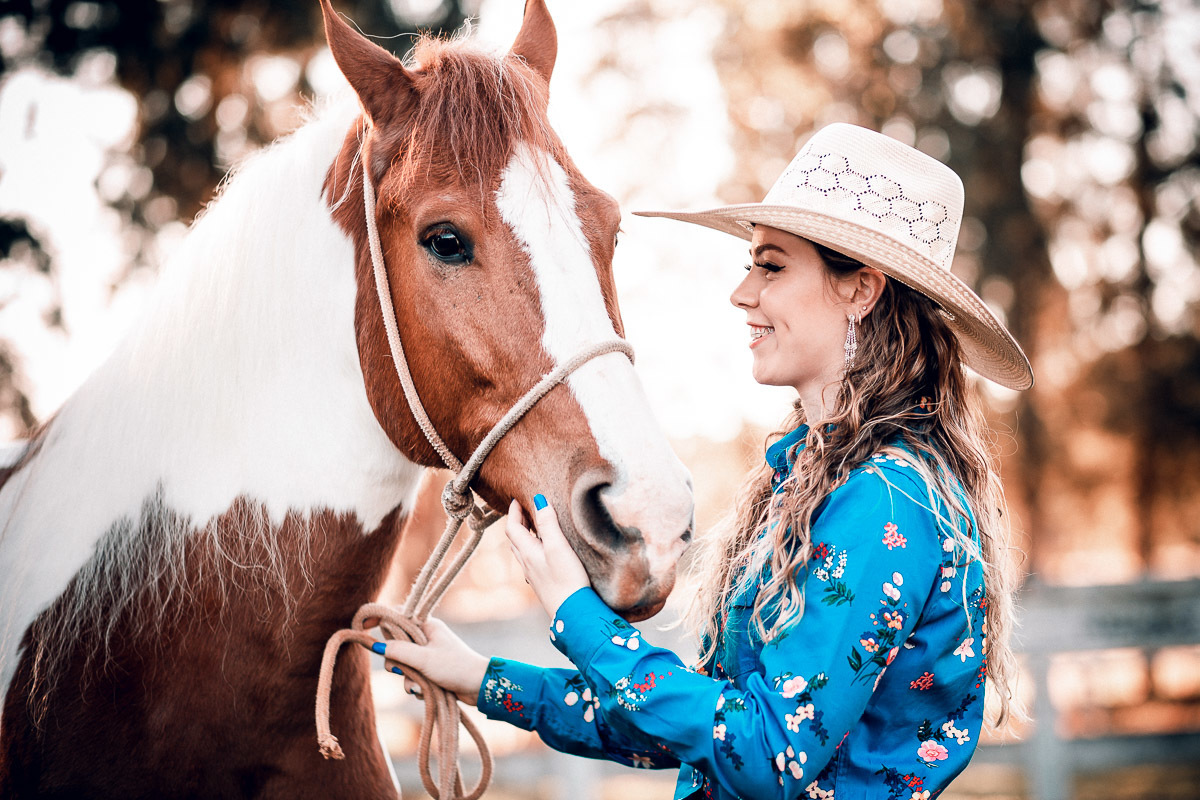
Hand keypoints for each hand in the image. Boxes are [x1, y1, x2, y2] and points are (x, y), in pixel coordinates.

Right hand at [371, 618, 489, 705]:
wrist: (479, 687)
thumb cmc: (454, 667)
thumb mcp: (423, 659)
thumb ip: (399, 651)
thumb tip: (376, 644)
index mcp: (427, 625)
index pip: (397, 616)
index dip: (380, 620)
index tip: (363, 628)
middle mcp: (427, 637)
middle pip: (396, 643)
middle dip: (396, 661)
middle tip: (402, 669)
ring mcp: (429, 653)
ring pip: (403, 663)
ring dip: (407, 677)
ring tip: (418, 685)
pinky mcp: (431, 669)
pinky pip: (412, 675)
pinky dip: (415, 684)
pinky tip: (424, 692)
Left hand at [505, 496, 590, 617]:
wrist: (572, 612)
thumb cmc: (566, 579)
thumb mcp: (558, 546)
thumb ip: (548, 523)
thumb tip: (538, 500)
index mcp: (527, 552)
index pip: (512, 527)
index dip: (513, 511)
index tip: (517, 498)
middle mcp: (526, 563)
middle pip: (515, 538)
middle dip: (518, 520)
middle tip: (526, 507)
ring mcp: (533, 574)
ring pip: (522, 550)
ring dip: (525, 534)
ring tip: (535, 524)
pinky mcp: (542, 582)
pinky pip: (531, 560)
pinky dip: (533, 547)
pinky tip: (545, 550)